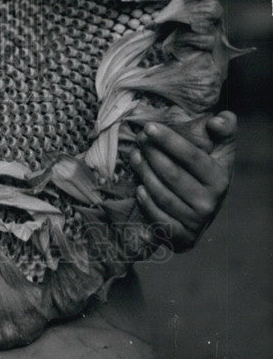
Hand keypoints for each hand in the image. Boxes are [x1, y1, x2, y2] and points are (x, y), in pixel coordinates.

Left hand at [130, 111, 236, 252]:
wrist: (205, 210)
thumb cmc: (209, 170)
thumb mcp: (221, 149)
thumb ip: (224, 128)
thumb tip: (215, 121)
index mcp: (220, 178)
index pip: (192, 157)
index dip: (169, 141)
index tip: (149, 127)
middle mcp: (210, 202)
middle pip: (173, 175)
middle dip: (152, 154)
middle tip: (139, 139)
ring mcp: (196, 221)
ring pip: (162, 195)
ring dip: (144, 173)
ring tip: (134, 156)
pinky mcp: (183, 237)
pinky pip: (160, 219)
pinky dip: (147, 203)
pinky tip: (139, 188)